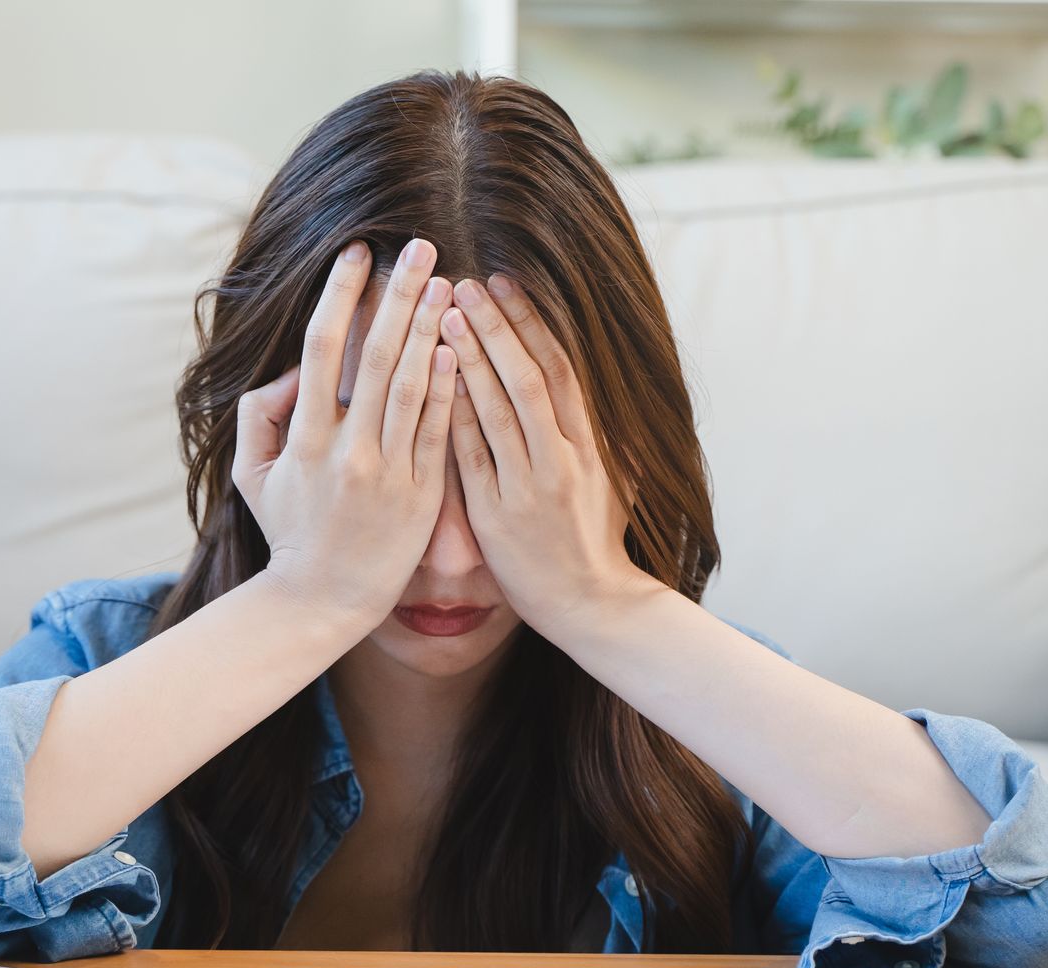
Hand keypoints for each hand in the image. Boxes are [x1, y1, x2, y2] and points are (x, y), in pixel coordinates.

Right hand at [233, 237, 458, 623]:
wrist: (323, 600)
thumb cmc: (289, 532)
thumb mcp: (252, 475)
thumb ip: (261, 415)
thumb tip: (291, 373)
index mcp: (304, 438)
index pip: (322, 348)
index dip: (341, 295)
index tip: (357, 253)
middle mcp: (346, 450)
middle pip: (375, 356)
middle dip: (398, 295)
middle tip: (420, 246)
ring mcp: (387, 473)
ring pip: (412, 387)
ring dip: (430, 330)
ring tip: (446, 283)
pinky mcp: (421, 496)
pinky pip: (438, 433)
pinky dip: (448, 390)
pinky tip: (459, 348)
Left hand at [438, 274, 644, 635]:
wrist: (591, 604)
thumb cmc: (596, 540)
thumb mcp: (615, 480)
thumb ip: (605, 434)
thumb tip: (604, 390)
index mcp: (589, 444)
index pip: (559, 368)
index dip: (531, 322)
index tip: (505, 283)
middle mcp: (561, 458)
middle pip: (528, 377)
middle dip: (496, 327)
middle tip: (464, 283)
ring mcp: (528, 487)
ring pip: (498, 409)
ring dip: (470, 359)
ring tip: (443, 315)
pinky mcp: (498, 516)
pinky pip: (471, 457)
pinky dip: (453, 416)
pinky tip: (431, 382)